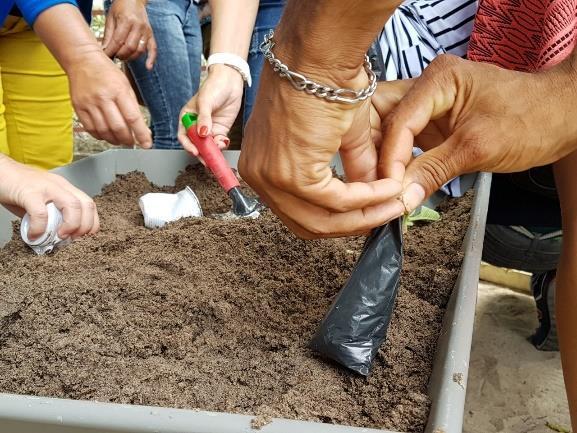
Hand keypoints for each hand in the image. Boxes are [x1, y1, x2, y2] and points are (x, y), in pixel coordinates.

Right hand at [0, 156, 98, 239]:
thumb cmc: (18, 188)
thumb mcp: (41, 202)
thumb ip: (51, 217)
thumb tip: (57, 238)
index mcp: (65, 188)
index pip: (89, 205)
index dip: (91, 223)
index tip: (83, 238)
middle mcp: (60, 186)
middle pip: (86, 204)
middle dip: (85, 226)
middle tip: (73, 239)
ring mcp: (46, 187)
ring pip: (72, 205)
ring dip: (71, 225)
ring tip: (60, 237)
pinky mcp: (29, 191)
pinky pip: (41, 212)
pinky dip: (40, 227)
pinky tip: (33, 235)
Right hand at [68, 50, 151, 147]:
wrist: (82, 60)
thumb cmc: (107, 72)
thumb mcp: (126, 85)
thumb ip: (133, 107)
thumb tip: (143, 130)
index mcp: (118, 90)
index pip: (132, 117)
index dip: (141, 134)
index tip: (147, 144)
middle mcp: (103, 97)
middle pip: (118, 127)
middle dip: (128, 140)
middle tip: (132, 143)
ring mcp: (89, 103)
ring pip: (104, 131)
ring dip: (115, 140)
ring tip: (120, 140)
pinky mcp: (78, 107)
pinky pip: (90, 129)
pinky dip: (100, 136)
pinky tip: (106, 135)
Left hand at [103, 0, 156, 69]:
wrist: (134, 0)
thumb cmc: (120, 8)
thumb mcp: (111, 18)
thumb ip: (108, 35)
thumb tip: (104, 50)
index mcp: (127, 20)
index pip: (118, 40)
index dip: (111, 50)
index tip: (106, 56)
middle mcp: (138, 26)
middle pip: (129, 47)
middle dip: (120, 55)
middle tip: (114, 55)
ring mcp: (146, 31)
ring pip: (139, 50)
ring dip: (130, 57)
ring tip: (122, 56)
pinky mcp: (151, 35)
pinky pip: (153, 49)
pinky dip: (151, 59)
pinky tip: (148, 67)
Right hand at [178, 64, 243, 154]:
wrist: (230, 81)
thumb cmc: (214, 87)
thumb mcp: (205, 102)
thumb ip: (204, 119)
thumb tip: (202, 134)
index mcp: (187, 117)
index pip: (184, 135)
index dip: (188, 145)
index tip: (195, 151)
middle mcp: (197, 124)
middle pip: (196, 143)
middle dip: (201, 153)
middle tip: (206, 160)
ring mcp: (209, 128)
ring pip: (208, 145)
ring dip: (212, 151)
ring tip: (216, 153)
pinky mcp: (221, 129)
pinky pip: (219, 141)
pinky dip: (221, 145)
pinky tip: (223, 143)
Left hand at [239, 64, 404, 238]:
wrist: (318, 56)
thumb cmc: (324, 83)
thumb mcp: (340, 136)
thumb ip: (354, 170)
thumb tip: (373, 196)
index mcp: (264, 167)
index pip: (300, 212)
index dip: (340, 218)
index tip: (372, 212)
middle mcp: (259, 177)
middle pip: (309, 224)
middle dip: (354, 224)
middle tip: (386, 213)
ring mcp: (272, 179)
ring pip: (321, 221)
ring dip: (364, 216)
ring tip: (394, 204)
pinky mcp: (292, 175)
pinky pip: (336, 202)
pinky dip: (367, 199)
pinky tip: (388, 189)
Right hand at [379, 54, 576, 210]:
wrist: (561, 117)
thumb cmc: (532, 119)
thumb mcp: (478, 148)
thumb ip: (434, 170)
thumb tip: (400, 196)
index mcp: (438, 79)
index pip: (398, 120)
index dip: (389, 157)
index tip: (386, 188)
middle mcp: (427, 87)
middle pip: (381, 117)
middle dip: (372, 151)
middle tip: (368, 185)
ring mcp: (428, 106)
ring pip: (388, 130)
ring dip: (382, 159)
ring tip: (377, 187)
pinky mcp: (433, 124)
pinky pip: (404, 142)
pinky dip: (398, 162)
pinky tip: (393, 182)